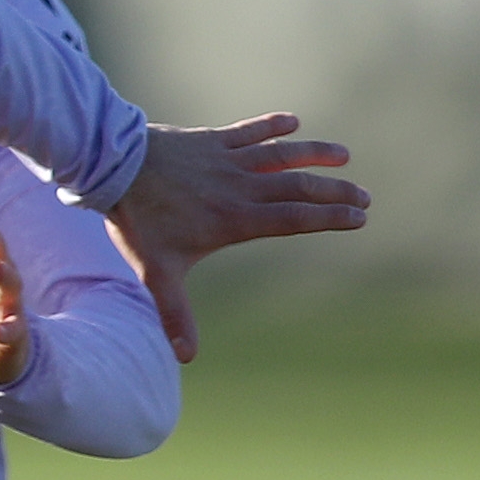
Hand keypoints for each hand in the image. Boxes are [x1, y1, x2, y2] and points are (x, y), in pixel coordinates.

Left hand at [103, 115, 368, 362]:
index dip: (329, 217)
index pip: (294, 218)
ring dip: (314, 153)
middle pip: (298, 187)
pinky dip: (271, 126)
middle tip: (364, 196)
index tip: (359, 217)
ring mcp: (228, 160)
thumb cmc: (139, 222)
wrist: (115, 168)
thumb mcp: (157, 273)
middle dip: (334, 192)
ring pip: (281, 154)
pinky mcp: (212, 140)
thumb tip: (185, 357)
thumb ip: (175, 315)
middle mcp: (240, 187)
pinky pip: (249, 131)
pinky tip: (292, 122)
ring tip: (343, 154)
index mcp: (235, 219)